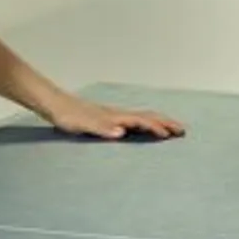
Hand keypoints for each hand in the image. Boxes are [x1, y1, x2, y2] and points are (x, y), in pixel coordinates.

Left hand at [42, 95, 185, 140]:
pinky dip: (145, 123)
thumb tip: (122, 133)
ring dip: (158, 122)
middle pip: (147, 116)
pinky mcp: (107, 118)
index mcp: (114, 116)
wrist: (55, 104)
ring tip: (170, 129)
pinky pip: (133, 120)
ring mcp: (113, 115)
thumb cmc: (67, 115)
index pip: (141, 121)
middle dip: (166, 122)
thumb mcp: (83, 125)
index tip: (172, 135)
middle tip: (183, 130)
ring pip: (142, 117)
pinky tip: (143, 128)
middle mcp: (117, 114)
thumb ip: (103, 129)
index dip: (157, 128)